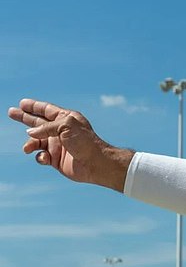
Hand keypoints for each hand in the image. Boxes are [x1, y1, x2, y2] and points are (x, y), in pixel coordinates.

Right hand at [7, 99, 133, 190]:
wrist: (95, 163)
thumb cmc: (84, 141)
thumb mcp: (66, 126)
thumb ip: (46, 127)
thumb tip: (30, 133)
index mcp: (66, 119)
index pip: (47, 110)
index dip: (34, 106)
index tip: (22, 103)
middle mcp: (61, 130)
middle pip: (38, 122)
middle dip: (24, 117)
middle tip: (11, 112)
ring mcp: (58, 145)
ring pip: (36, 141)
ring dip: (30, 143)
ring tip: (28, 148)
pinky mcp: (56, 159)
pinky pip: (41, 156)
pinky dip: (39, 157)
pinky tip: (45, 158)